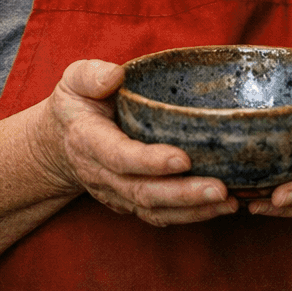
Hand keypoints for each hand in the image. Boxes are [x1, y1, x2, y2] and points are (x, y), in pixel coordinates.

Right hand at [36, 59, 238, 225]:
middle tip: (220, 189)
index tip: (183, 159)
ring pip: (154, 210)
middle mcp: (102, 174)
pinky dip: (192, 215)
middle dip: (183, 194)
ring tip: (229, 202)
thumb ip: (90, 75)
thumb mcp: (74, 81)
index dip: (150, 162)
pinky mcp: (132, 202)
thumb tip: (116, 75)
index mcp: (89, 141)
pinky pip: (160, 215)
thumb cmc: (78, 105)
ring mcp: (117, 193)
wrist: (61, 143)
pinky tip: (221, 207)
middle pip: (143, 192)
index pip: (119, 157)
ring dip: (193, 210)